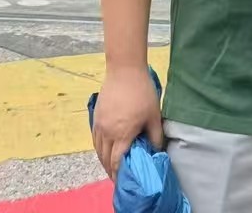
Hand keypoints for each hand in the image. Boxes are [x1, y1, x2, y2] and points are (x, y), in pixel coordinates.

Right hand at [91, 66, 163, 180]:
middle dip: (111, 171)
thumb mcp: (154, 115)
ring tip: (111, 167)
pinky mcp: (96, 115)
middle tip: (118, 178)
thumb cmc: (142, 92)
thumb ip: (155, 136)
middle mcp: (107, 132)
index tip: (124, 182)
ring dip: (103, 161)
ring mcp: (100, 124)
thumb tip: (156, 152)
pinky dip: (98, 148)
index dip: (119, 174)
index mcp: (122, 134)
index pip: (117, 162)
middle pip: (105, 159)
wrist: (124, 70)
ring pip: (98, 149)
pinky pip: (95, 138)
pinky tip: (104, 150)